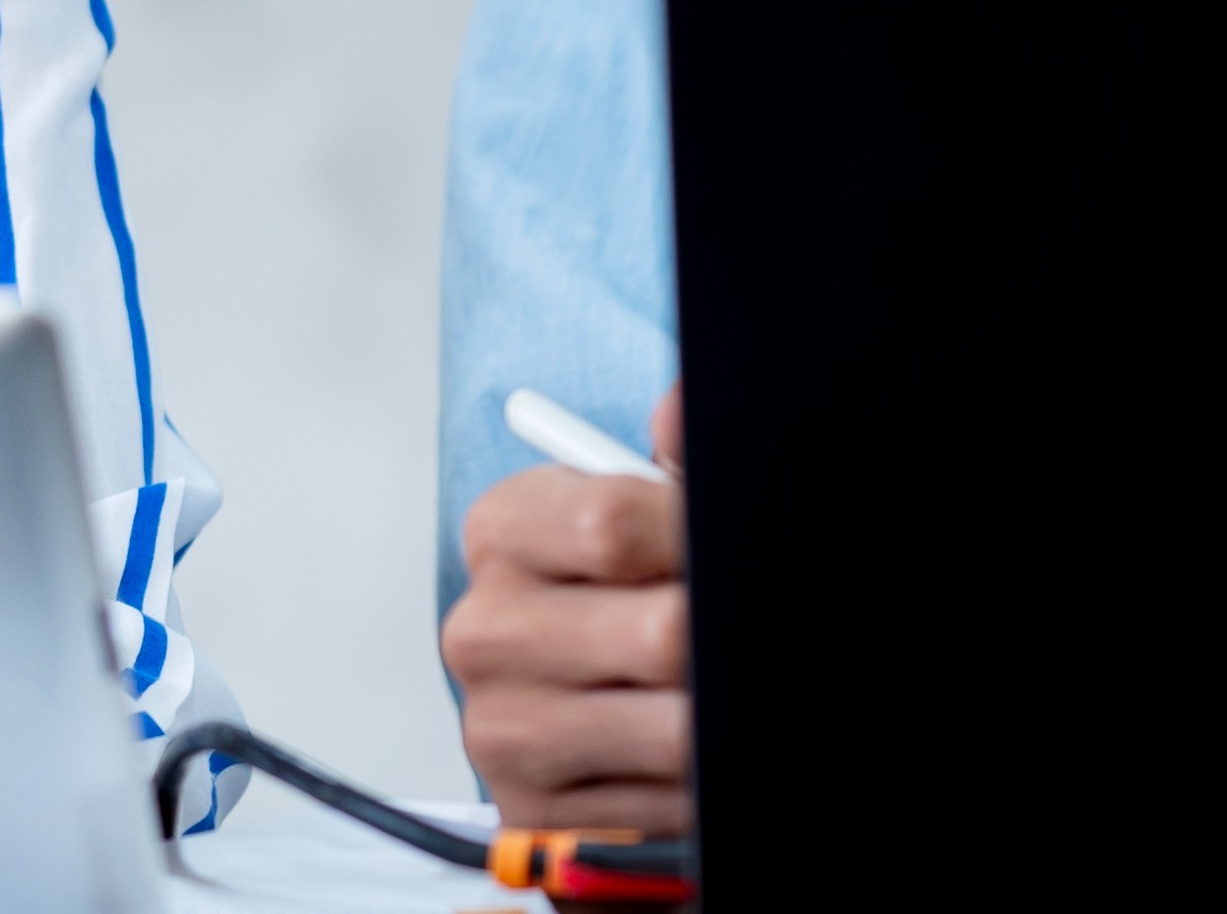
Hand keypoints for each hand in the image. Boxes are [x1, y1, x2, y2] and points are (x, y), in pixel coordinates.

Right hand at [443, 385, 685, 834]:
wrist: (577, 704)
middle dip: (726, 634)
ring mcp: (503, 730)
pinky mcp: (536, 815)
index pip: (613, 524)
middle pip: (661, 637)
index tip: (725, 551)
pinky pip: (669, 807)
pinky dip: (704, 782)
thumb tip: (681, 410)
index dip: (696, 539)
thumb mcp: (643, 508)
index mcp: (503, 534)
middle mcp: (485, 632)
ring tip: (722, 686)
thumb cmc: (622, 592)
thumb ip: (674, 459)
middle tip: (741, 629)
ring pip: (679, 732)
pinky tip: (696, 750)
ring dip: (725, 712)